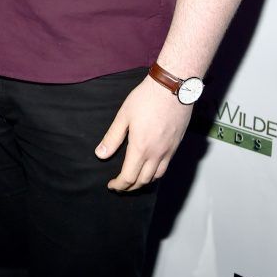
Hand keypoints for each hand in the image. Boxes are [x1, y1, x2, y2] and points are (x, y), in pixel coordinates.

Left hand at [94, 75, 192, 190]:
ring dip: (143, 183)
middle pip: (143, 181)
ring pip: (156, 177)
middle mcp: (156, 154)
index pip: (129, 177)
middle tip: (120, 185)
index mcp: (140, 148)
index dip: (119, 185)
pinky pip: (166, 167)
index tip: (111, 185)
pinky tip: (150, 168)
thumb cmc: (146, 99)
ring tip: (133, 180)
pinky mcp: (176, 145)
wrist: (173, 88)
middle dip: (130, 187)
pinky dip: (156, 174)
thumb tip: (100, 154)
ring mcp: (168, 151)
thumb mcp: (124, 116)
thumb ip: (112, 137)